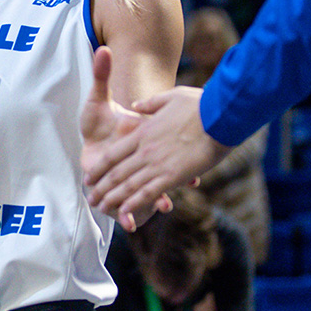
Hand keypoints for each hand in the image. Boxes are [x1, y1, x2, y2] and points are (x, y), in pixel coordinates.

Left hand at [83, 48, 228, 225]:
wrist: (221, 115)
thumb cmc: (200, 105)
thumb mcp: (170, 97)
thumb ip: (150, 103)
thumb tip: (136, 104)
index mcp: (142, 132)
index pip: (113, 154)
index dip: (99, 168)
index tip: (89, 176)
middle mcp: (145, 150)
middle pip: (116, 173)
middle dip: (101, 188)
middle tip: (90, 199)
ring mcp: (157, 164)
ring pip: (128, 186)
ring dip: (112, 199)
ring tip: (101, 209)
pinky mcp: (172, 177)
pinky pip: (148, 194)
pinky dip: (134, 205)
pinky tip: (124, 213)